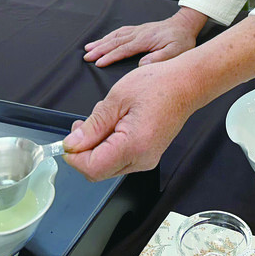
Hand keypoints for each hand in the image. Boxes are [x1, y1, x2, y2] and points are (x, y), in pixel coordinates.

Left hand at [69, 16, 254, 181]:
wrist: (186, 84)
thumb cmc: (157, 85)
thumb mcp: (117, 99)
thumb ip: (93, 125)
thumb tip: (73, 145)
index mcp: (133, 146)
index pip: (92, 167)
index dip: (74, 156)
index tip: (68, 139)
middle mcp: (141, 159)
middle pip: (98, 171)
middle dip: (83, 152)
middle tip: (80, 127)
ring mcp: (146, 159)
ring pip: (107, 167)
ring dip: (95, 148)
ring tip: (101, 119)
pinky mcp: (148, 155)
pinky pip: (119, 159)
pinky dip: (108, 146)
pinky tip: (112, 125)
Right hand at [83, 7, 206, 66]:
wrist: (185, 25)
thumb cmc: (182, 40)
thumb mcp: (176, 52)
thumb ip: (159, 58)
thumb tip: (142, 64)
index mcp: (145, 40)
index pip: (123, 49)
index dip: (110, 56)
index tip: (98, 63)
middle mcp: (139, 33)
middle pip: (115, 41)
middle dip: (99, 49)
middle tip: (86, 56)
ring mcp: (138, 30)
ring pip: (115, 35)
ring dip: (101, 41)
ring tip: (88, 48)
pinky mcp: (139, 29)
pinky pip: (120, 31)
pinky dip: (109, 35)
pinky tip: (104, 39)